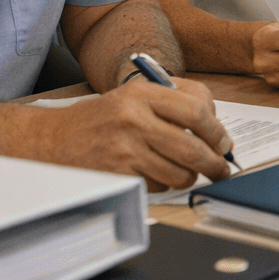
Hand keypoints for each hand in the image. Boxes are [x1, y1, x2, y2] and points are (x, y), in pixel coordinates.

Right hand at [29, 76, 232, 191]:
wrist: (54, 139)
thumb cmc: (102, 118)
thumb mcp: (134, 96)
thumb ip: (174, 103)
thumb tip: (217, 130)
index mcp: (142, 94)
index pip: (196, 111)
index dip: (218, 131)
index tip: (224, 143)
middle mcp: (134, 119)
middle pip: (193, 148)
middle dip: (214, 164)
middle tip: (221, 169)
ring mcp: (125, 149)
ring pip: (179, 173)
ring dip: (189, 177)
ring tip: (186, 172)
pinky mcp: (118, 175)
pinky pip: (158, 186)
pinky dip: (164, 184)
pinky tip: (153, 173)